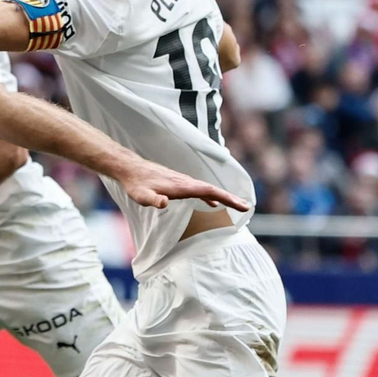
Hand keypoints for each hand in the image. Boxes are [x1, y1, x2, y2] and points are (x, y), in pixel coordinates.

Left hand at [120, 160, 250, 211]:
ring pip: (208, 190)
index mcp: (182, 186)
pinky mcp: (179, 183)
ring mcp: (184, 181)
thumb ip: (153, 200)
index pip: (209, 192)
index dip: (226, 198)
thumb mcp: (141, 196)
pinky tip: (212, 205)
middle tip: (246, 208)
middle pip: (213, 190)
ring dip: (223, 198)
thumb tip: (163, 202)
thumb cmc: (136, 184)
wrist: (131, 169)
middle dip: (230, 198)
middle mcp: (186, 182)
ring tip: (236, 206)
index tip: (241, 205)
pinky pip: (199, 190)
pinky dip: (210, 197)